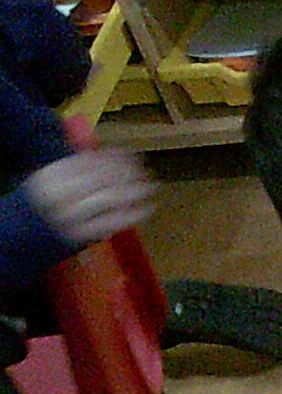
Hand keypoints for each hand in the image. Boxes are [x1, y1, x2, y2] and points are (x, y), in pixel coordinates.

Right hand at [23, 150, 154, 245]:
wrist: (19, 239)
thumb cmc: (38, 209)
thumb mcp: (49, 182)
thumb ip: (75, 170)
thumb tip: (111, 156)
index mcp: (51, 176)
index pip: (88, 160)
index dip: (113, 157)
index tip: (131, 154)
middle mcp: (59, 194)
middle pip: (101, 178)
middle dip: (127, 173)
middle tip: (145, 171)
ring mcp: (69, 216)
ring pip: (109, 198)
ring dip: (134, 191)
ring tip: (150, 187)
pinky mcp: (80, 235)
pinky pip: (112, 222)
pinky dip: (133, 214)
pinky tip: (147, 208)